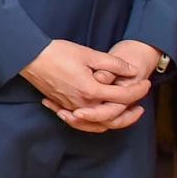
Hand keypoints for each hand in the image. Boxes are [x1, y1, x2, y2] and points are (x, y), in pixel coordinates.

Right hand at [44, 39, 159, 131]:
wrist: (30, 57)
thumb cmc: (58, 53)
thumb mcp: (88, 54)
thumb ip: (112, 63)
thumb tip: (132, 70)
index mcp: (91, 90)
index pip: (122, 96)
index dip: (138, 90)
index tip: (146, 83)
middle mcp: (83, 104)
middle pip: (113, 117)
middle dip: (130, 112)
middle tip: (141, 104)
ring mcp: (72, 108)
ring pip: (98, 124)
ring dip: (115, 121)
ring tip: (124, 114)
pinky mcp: (63, 107)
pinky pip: (82, 124)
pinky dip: (94, 124)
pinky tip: (99, 119)